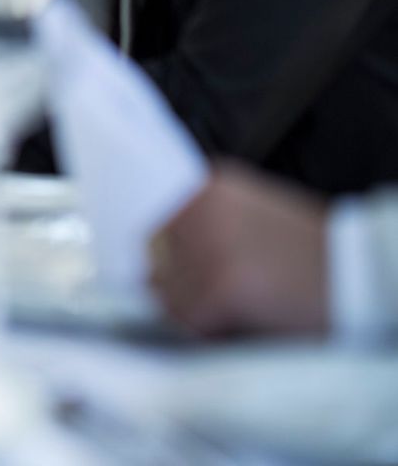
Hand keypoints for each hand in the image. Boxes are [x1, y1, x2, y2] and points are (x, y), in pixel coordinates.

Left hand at [150, 163, 329, 336]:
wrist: (362, 274)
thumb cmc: (312, 254)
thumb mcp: (253, 216)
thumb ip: (205, 228)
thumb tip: (155, 264)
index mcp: (208, 187)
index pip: (158, 234)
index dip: (177, 265)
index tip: (203, 279)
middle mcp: (201, 210)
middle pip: (158, 265)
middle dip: (184, 288)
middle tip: (229, 298)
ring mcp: (209, 248)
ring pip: (169, 296)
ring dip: (198, 313)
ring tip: (244, 308)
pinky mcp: (221, 286)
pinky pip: (191, 320)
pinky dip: (212, 331)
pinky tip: (249, 321)